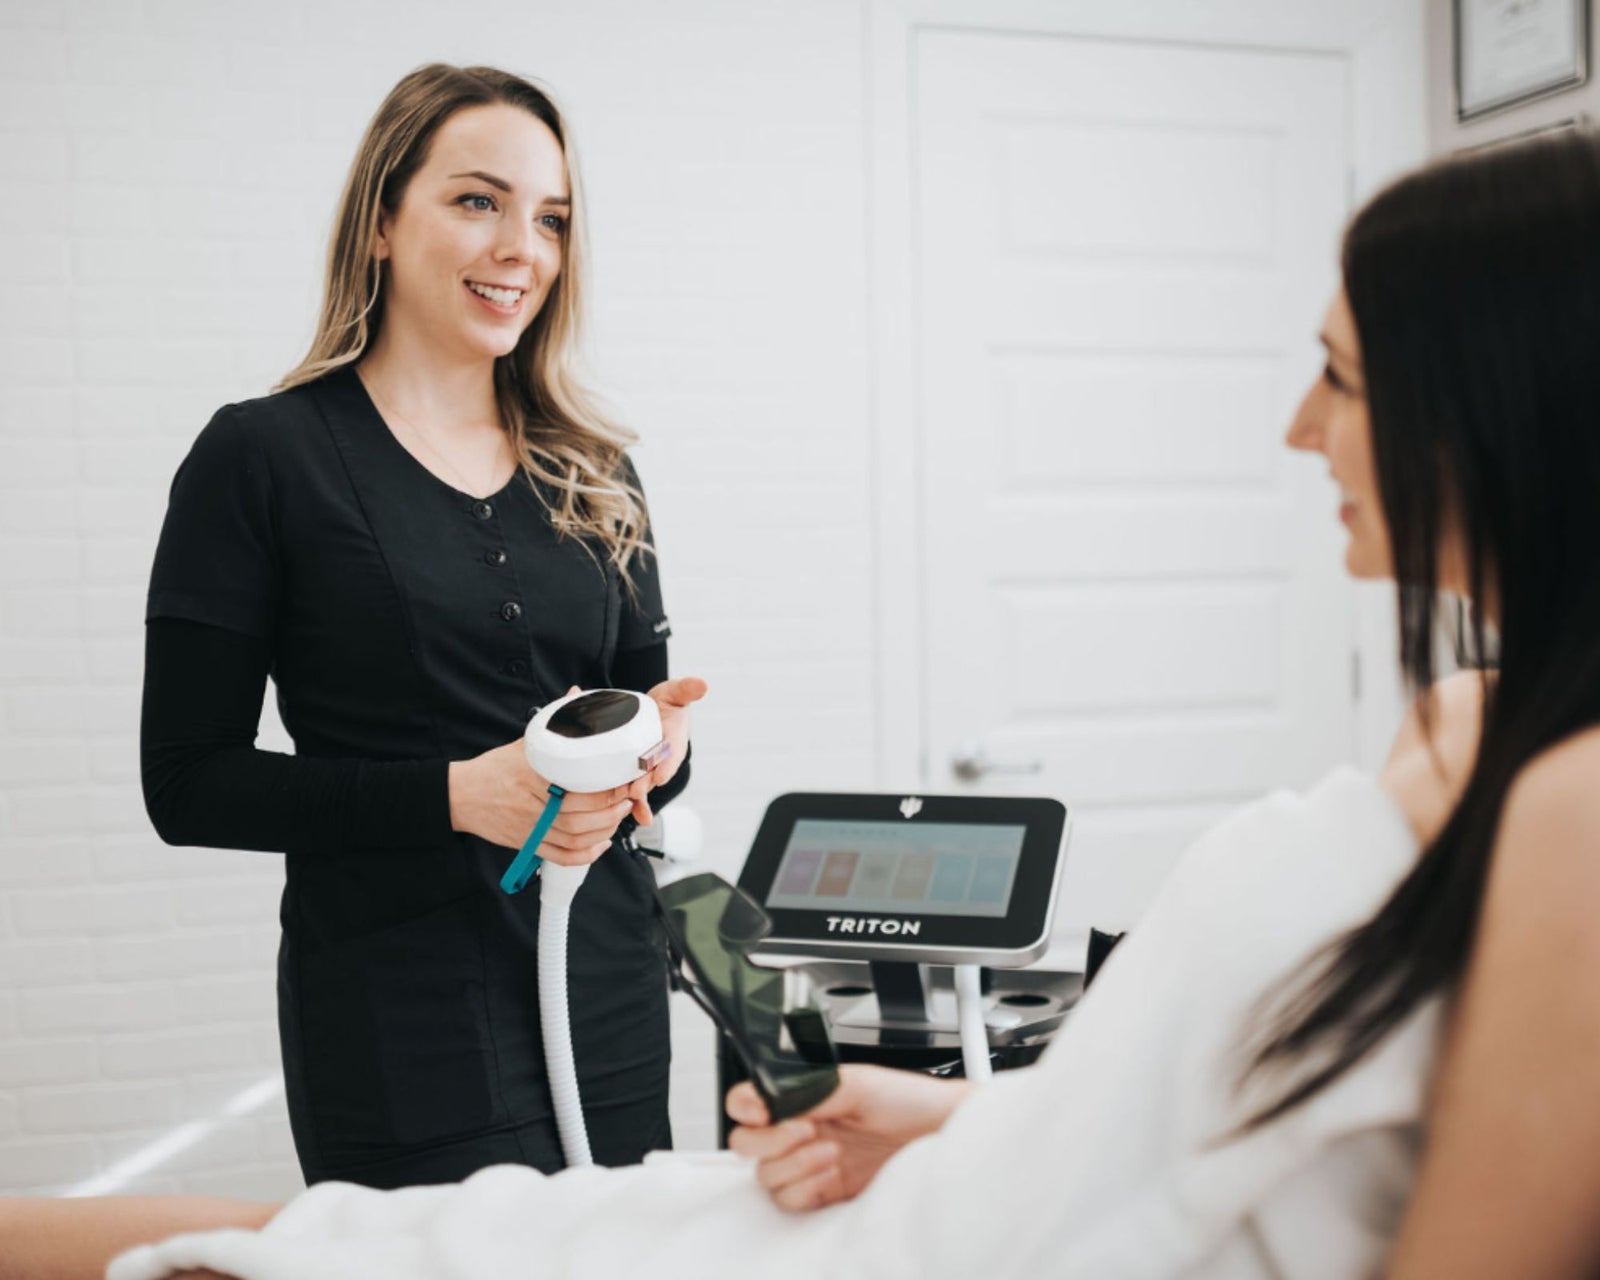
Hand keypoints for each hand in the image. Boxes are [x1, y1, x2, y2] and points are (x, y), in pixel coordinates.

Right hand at [447, 739, 636, 865]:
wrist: (462, 795)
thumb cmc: (494, 769)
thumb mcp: (524, 743)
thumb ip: (554, 723)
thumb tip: (576, 695)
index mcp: (533, 776)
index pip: (577, 785)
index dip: (606, 787)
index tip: (622, 778)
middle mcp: (533, 805)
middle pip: (581, 815)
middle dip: (612, 808)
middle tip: (628, 797)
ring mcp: (532, 828)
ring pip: (576, 837)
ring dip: (605, 829)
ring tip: (619, 815)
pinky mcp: (529, 844)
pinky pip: (562, 856)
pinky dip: (586, 854)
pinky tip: (601, 843)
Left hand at [627, 675, 707, 825]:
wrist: (654, 712)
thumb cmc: (668, 703)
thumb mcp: (675, 693)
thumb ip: (686, 689)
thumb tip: (702, 685)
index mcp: (675, 741)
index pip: (672, 754)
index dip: (666, 764)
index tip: (659, 774)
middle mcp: (663, 758)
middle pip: (654, 773)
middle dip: (646, 783)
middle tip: (637, 790)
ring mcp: (649, 768)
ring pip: (643, 785)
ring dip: (637, 796)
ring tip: (629, 802)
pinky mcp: (635, 773)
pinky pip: (635, 791)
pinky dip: (636, 805)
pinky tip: (635, 816)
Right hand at [726, 1064, 969, 1211]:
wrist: (942, 1134)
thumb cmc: (911, 1101)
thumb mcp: (857, 1082)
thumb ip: (810, 1090)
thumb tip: (770, 1098)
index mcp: (804, 1097)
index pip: (749, 1102)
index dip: (744, 1107)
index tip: (761, 1111)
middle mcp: (802, 1129)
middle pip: (747, 1145)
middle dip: (770, 1140)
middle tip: (805, 1130)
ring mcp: (811, 1162)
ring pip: (767, 1175)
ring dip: (794, 1165)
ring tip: (830, 1151)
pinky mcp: (825, 1191)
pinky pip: (790, 1200)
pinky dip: (805, 1189)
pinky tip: (831, 1174)